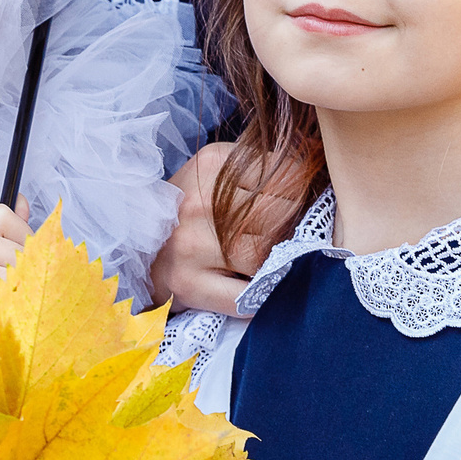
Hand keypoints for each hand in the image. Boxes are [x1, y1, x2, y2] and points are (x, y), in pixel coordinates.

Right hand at [148, 144, 298, 315]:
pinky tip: (260, 287)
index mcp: (211, 165)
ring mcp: (190, 245)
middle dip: (294, 227)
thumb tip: (318, 176)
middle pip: (281, 215)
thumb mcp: (219, 172)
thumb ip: (262, 169)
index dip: (302, 192)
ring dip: (280, 261)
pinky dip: (263, 294)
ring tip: (272, 258)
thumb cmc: (191, 210)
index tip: (298, 203)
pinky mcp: (187, 284)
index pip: (286, 175)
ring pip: (268, 254)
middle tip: (289, 235)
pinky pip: (247, 295)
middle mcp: (198, 202)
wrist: (141, 248)